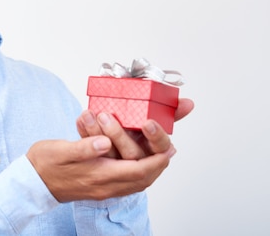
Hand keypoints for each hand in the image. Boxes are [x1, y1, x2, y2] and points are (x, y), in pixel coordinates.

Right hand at [26, 135, 173, 201]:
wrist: (31, 183)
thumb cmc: (44, 163)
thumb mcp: (61, 150)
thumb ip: (84, 147)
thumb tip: (105, 143)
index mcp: (97, 175)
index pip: (136, 171)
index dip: (155, 161)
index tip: (168, 149)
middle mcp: (103, 186)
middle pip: (141, 180)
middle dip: (158, 165)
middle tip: (169, 151)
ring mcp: (101, 189)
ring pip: (135, 184)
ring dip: (149, 170)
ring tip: (158, 156)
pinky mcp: (97, 188)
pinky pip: (125, 185)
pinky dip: (136, 173)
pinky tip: (136, 162)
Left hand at [76, 97, 193, 159]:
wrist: (99, 153)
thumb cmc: (131, 138)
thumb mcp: (150, 125)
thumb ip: (168, 113)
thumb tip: (188, 103)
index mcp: (151, 152)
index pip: (160, 149)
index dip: (155, 137)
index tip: (147, 123)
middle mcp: (135, 162)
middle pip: (132, 155)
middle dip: (120, 135)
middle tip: (107, 117)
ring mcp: (115, 166)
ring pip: (109, 155)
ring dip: (97, 133)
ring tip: (91, 114)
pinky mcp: (96, 164)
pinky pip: (91, 153)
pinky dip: (85, 133)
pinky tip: (82, 120)